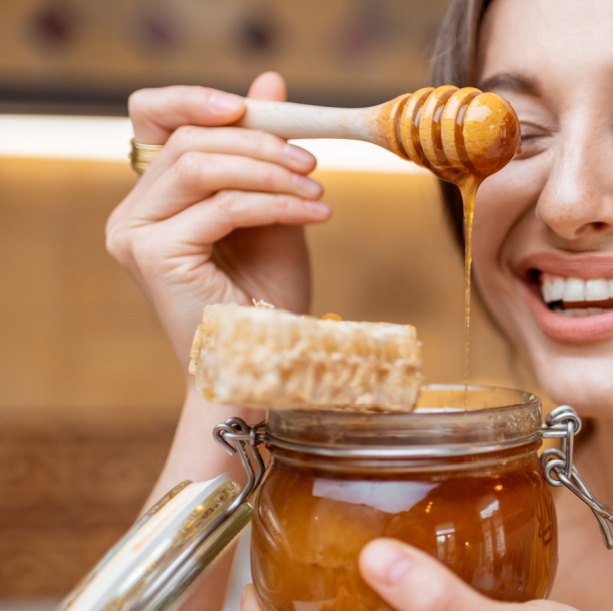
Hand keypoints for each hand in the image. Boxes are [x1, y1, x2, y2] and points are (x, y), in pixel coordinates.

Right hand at [105, 72, 330, 369]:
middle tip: (311, 163)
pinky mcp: (155, 256)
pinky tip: (315, 215)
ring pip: (201, 167)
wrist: (267, 364)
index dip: (195, 99)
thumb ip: (265, 153)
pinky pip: (223, 207)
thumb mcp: (273, 210)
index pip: (153, 120)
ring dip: (270, 172)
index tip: (252, 105)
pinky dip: (276, 204)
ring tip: (317, 193)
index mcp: (154, 199)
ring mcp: (137, 234)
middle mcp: (134, 214)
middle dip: (258, 142)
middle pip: (186, 140)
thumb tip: (269, 83)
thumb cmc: (267, 298)